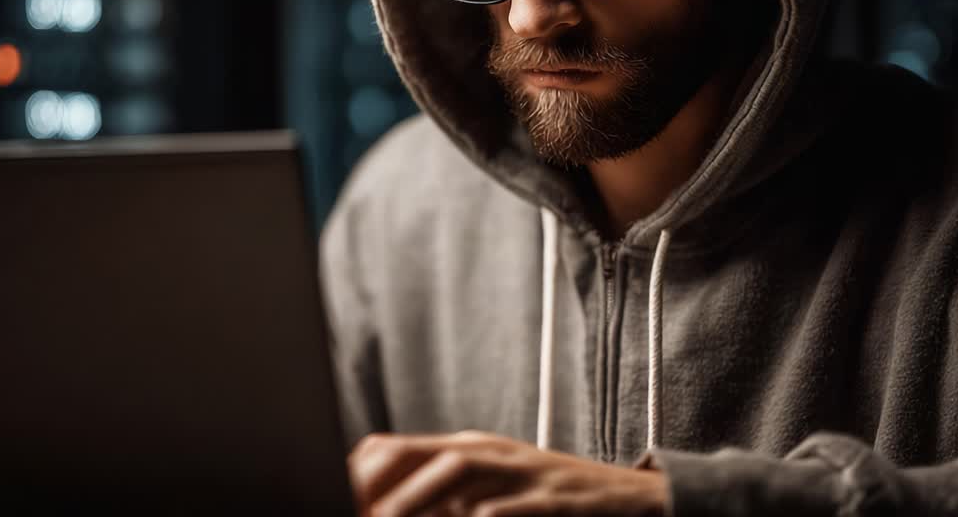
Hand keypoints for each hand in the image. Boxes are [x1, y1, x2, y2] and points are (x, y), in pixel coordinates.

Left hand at [347, 430, 670, 516]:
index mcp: (464, 450)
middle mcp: (486, 454)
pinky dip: (487, 516)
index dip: (357, 473)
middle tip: (354, 510)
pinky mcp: (552, 500)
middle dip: (376, 482)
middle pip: (417, 453)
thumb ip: (436, 500)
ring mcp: (520, 474)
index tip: (330, 495)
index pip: (393, 449)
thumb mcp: (486, 493)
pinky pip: (513, 507)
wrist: (627, 500)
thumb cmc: (543, 500)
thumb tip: (381, 509)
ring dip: (417, 499)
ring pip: (460, 473)